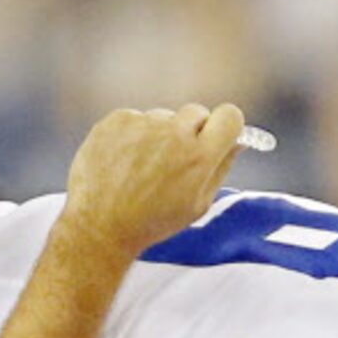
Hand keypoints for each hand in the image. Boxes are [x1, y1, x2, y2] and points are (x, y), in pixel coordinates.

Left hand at [61, 104, 244, 259]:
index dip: (226, 124)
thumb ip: (220, 167)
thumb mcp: (197, 204)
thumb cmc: (152, 221)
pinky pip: (136, 118)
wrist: (99, 225)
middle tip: (175, 157)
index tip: (217, 134)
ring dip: (158, 134)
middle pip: (196, 112)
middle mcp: (173, 134)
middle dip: (191, 130)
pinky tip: (122, 161)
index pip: (230, 116)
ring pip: (163, 117)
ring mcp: (143, 124)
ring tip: (141, 167)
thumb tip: (238, 141)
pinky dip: (132, 134)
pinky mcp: (118, 120)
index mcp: (199, 157)